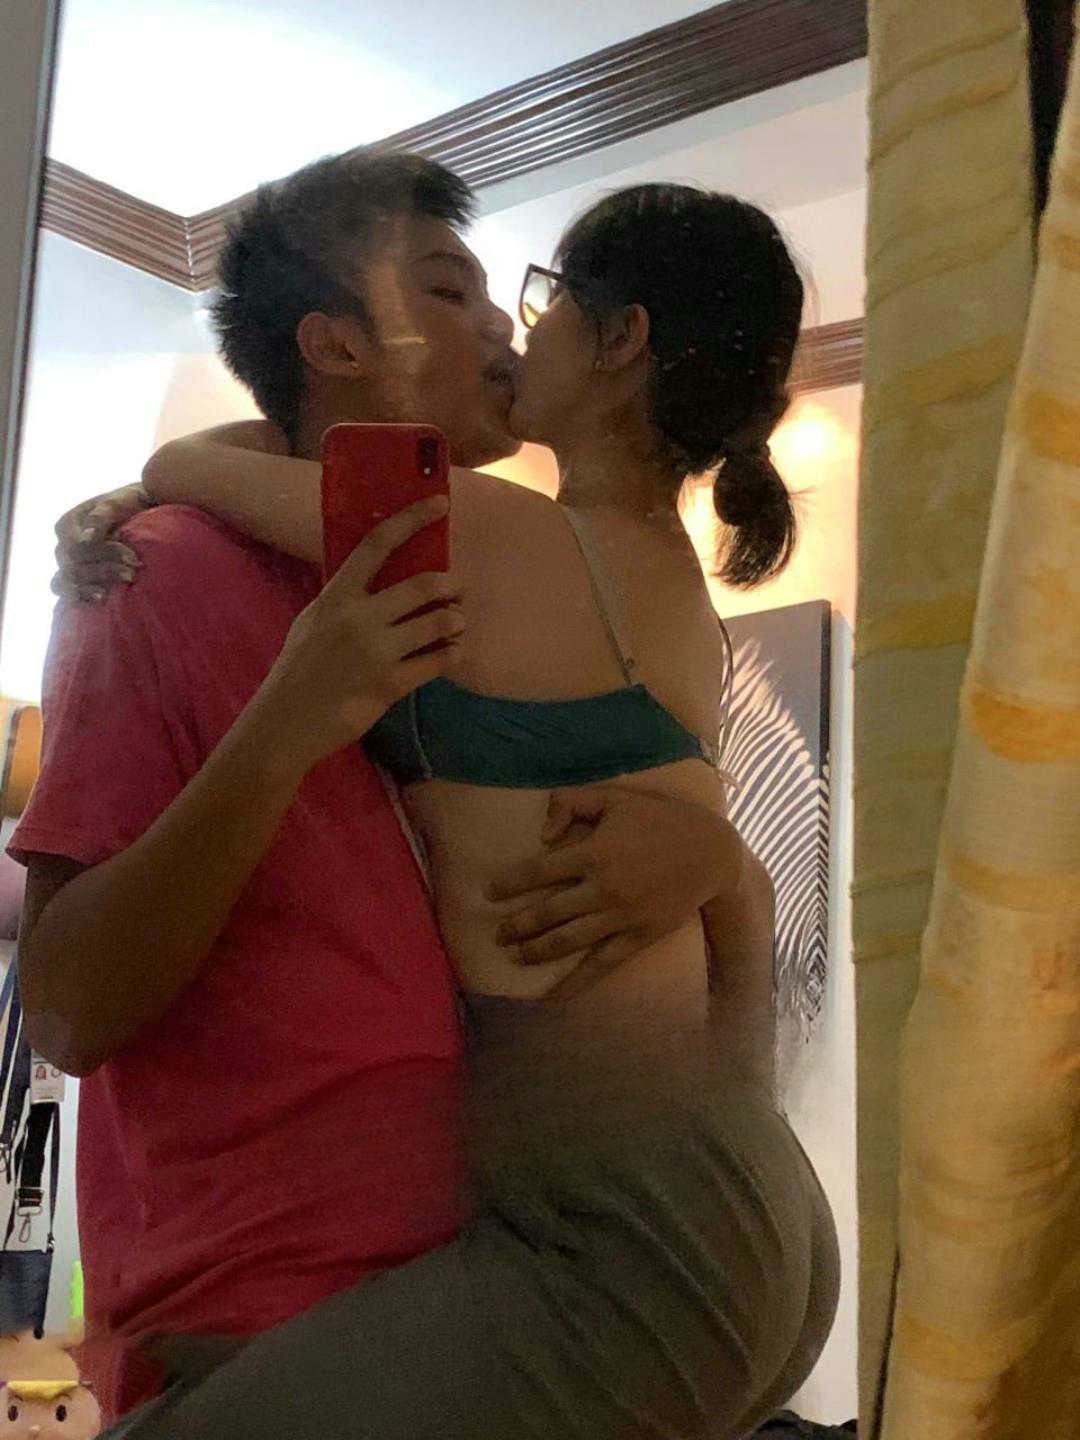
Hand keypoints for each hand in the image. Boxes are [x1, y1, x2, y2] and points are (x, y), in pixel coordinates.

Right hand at [51, 484, 153, 601]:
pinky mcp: (76, 577)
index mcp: (67, 524)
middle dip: (104, 571)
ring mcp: (67, 563)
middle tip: (133, 574)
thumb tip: (87, 539)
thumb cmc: (128, 503)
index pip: (77, 546)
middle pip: (73, 565)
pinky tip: (98, 601)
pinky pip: (68, 591)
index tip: (133, 557)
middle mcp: (62, 545)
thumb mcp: (117, 504)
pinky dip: (80, 597)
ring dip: (87, 589)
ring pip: (64, 581)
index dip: (103, 554)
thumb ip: (101, 517)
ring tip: (107, 595)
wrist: (139, 512)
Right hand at [253, 495, 464, 774]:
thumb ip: (344, 598)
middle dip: (452, 585)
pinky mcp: (390, 685)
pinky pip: (437, 662)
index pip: (377, 544)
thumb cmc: (299, 669)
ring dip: (456, 621)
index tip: (440, 503)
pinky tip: (450, 653)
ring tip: (456, 623)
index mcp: (337, 596)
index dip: (412, 518)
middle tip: (458, 590)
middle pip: (424, 585)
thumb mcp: (313, 620)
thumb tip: (376, 574)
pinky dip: (451, 654)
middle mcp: (358, 618)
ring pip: (439, 623)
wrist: (286, 722)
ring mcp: (376, 652)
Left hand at [487, 784, 751, 998]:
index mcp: (593, 852)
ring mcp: (621, 916)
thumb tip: (541, 835)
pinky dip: (576, 984)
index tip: (488, 892)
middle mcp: (603, 888)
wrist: (711, 851)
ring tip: (514, 956)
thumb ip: (570, 803)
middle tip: (497, 932)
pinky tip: (553, 998)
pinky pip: (601, 965)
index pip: (538, 871)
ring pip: (568, 940)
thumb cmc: (659, 818)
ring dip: (536, 951)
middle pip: (548, 912)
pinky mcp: (638, 936)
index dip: (509, 883)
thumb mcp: (613, 797)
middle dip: (517, 925)